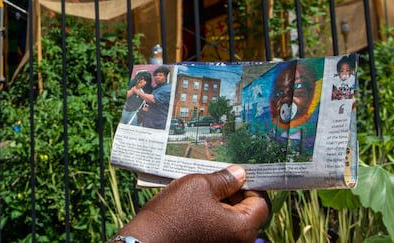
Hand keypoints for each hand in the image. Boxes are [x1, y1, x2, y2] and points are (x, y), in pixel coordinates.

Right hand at [117, 166, 268, 242]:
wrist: (147, 241)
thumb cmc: (173, 213)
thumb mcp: (199, 185)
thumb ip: (224, 179)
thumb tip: (240, 173)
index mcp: (242, 228)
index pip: (261, 202)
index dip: (251, 184)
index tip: (235, 172)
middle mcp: (238, 241)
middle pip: (248, 212)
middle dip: (234, 192)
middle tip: (215, 176)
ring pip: (232, 219)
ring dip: (221, 202)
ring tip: (201, 188)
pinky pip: (219, 227)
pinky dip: (212, 213)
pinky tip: (195, 202)